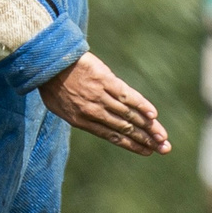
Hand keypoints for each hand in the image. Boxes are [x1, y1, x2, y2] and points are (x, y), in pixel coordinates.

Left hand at [39, 52, 171, 155]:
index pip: (112, 136)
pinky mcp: (105, 80)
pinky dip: (141, 105)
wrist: (47, 61)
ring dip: (148, 127)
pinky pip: (127, 96)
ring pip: (129, 115)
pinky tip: (153, 115)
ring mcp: (100, 96)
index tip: (147, 151)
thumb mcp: (59, 106)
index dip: (131, 145)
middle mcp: (93, 111)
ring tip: (162, 137)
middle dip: (146, 140)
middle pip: (125, 128)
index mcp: (81, 120)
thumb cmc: (51, 83)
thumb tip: (93, 121)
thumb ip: (78, 115)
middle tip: (163, 149)